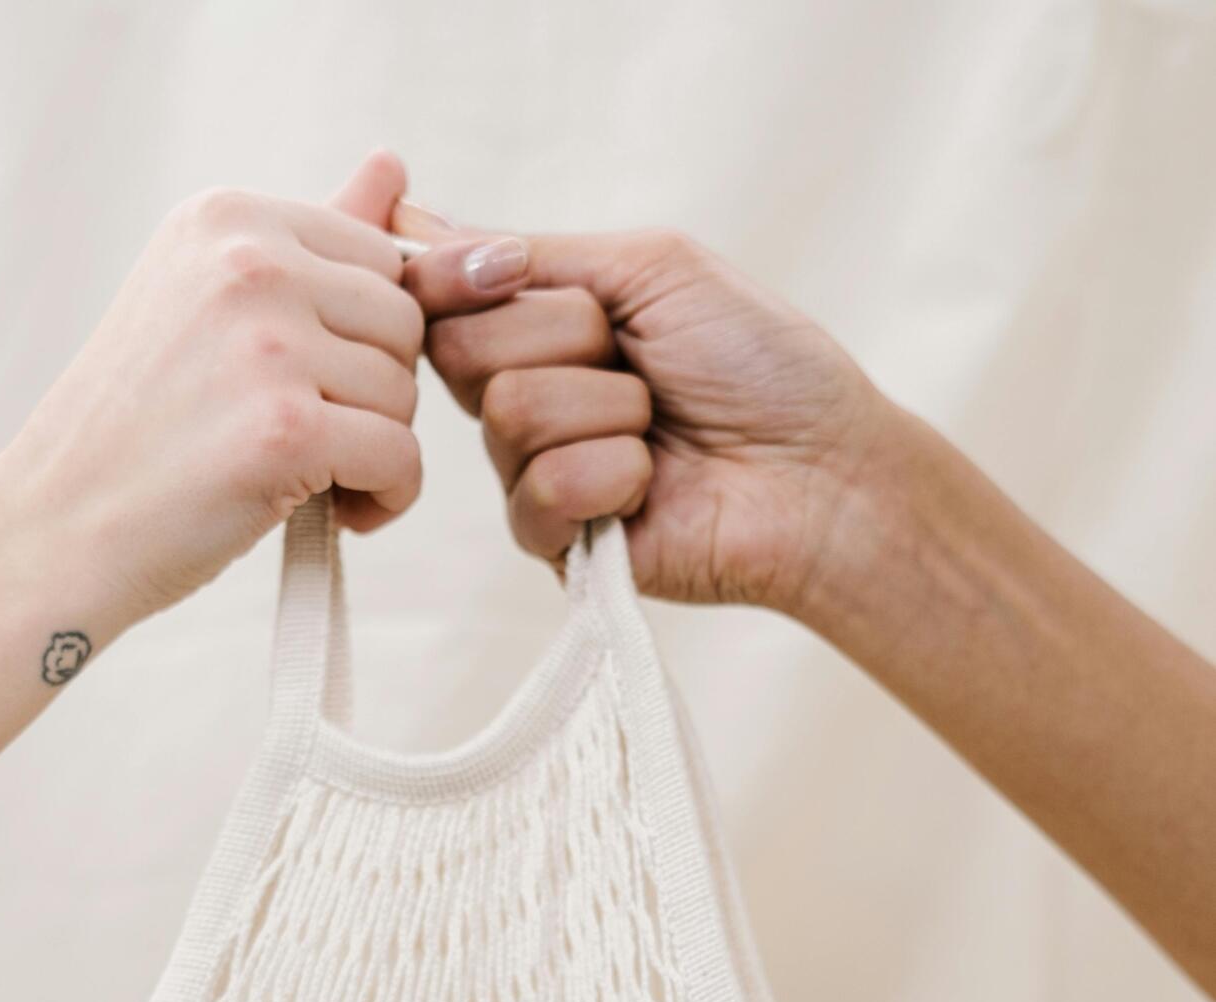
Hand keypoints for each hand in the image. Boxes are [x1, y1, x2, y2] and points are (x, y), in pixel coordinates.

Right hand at [0, 157, 528, 641]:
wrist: (56, 527)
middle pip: (402, 320)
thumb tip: (393, 164)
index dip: (363, 339)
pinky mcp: (286, 428)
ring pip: (405, 390)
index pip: (377, 256)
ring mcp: (268, 343)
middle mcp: (249, 261)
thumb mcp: (209, 307)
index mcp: (228, 218)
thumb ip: (307, 246)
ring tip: (314, 479)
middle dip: (377, 391)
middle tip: (316, 440)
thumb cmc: (137, 431)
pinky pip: (401, 457)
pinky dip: (388, 498)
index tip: (312, 387)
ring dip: (379, 449)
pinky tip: (342, 513)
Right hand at [396, 209, 890, 619]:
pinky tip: (655, 484)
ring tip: (660, 426)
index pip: (443, 296)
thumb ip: (536, 253)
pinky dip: (614, 473)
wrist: (821, 472)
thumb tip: (416, 220)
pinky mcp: (555, 544)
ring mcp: (535, 474)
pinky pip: (539, 490)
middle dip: (567, 335)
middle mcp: (525, 399)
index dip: (457, 278)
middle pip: (461, 349)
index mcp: (542, 329)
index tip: (510, 270)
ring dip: (607, 406)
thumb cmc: (761, 365)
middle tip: (636, 358)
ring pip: (507, 413)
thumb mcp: (651, 268)